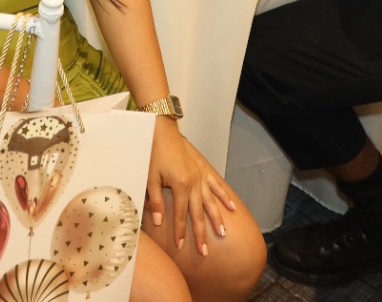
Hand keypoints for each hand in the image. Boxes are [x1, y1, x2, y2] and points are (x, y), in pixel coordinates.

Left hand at [144, 117, 236, 255]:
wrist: (162, 131)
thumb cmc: (154, 153)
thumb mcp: (150, 178)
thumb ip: (155, 201)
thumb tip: (159, 222)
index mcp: (180, 186)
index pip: (180, 215)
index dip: (180, 232)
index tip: (182, 246)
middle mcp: (194, 183)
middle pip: (199, 213)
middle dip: (201, 234)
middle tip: (204, 251)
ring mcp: (201, 176)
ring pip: (211, 202)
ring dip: (217, 219)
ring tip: (222, 234)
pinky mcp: (203, 170)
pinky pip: (216, 186)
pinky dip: (224, 196)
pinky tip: (231, 207)